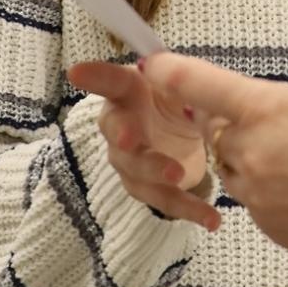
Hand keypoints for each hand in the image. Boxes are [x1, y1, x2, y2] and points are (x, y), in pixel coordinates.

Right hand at [69, 61, 220, 230]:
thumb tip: (165, 67)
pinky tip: (211, 219)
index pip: (111, 80)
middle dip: (122, 134)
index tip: (76, 71)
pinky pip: (162, 198)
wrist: (200, 134)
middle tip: (130, 138)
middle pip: (115, 130)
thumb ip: (179, 79)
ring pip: (134, 169)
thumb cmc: (183, 99)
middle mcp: (123, 123)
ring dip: (155, 173)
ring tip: (180, 176)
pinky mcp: (148, 184)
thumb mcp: (187, 87)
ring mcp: (130, 157)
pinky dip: (187, 207)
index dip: (94, 76)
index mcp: (132, 89)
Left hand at [141, 53, 287, 259]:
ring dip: (253, 163)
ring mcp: (256, 194)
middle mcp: (250, 151)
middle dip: (232, 127)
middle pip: (215, 133)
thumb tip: (259, 114)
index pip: (198, 84)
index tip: (151, 64)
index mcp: (264, 109)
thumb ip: (277, 104)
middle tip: (278, 127)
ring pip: (233, 172)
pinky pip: (255, 205)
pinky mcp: (268, 228)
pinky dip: (272, 195)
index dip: (169, 72)